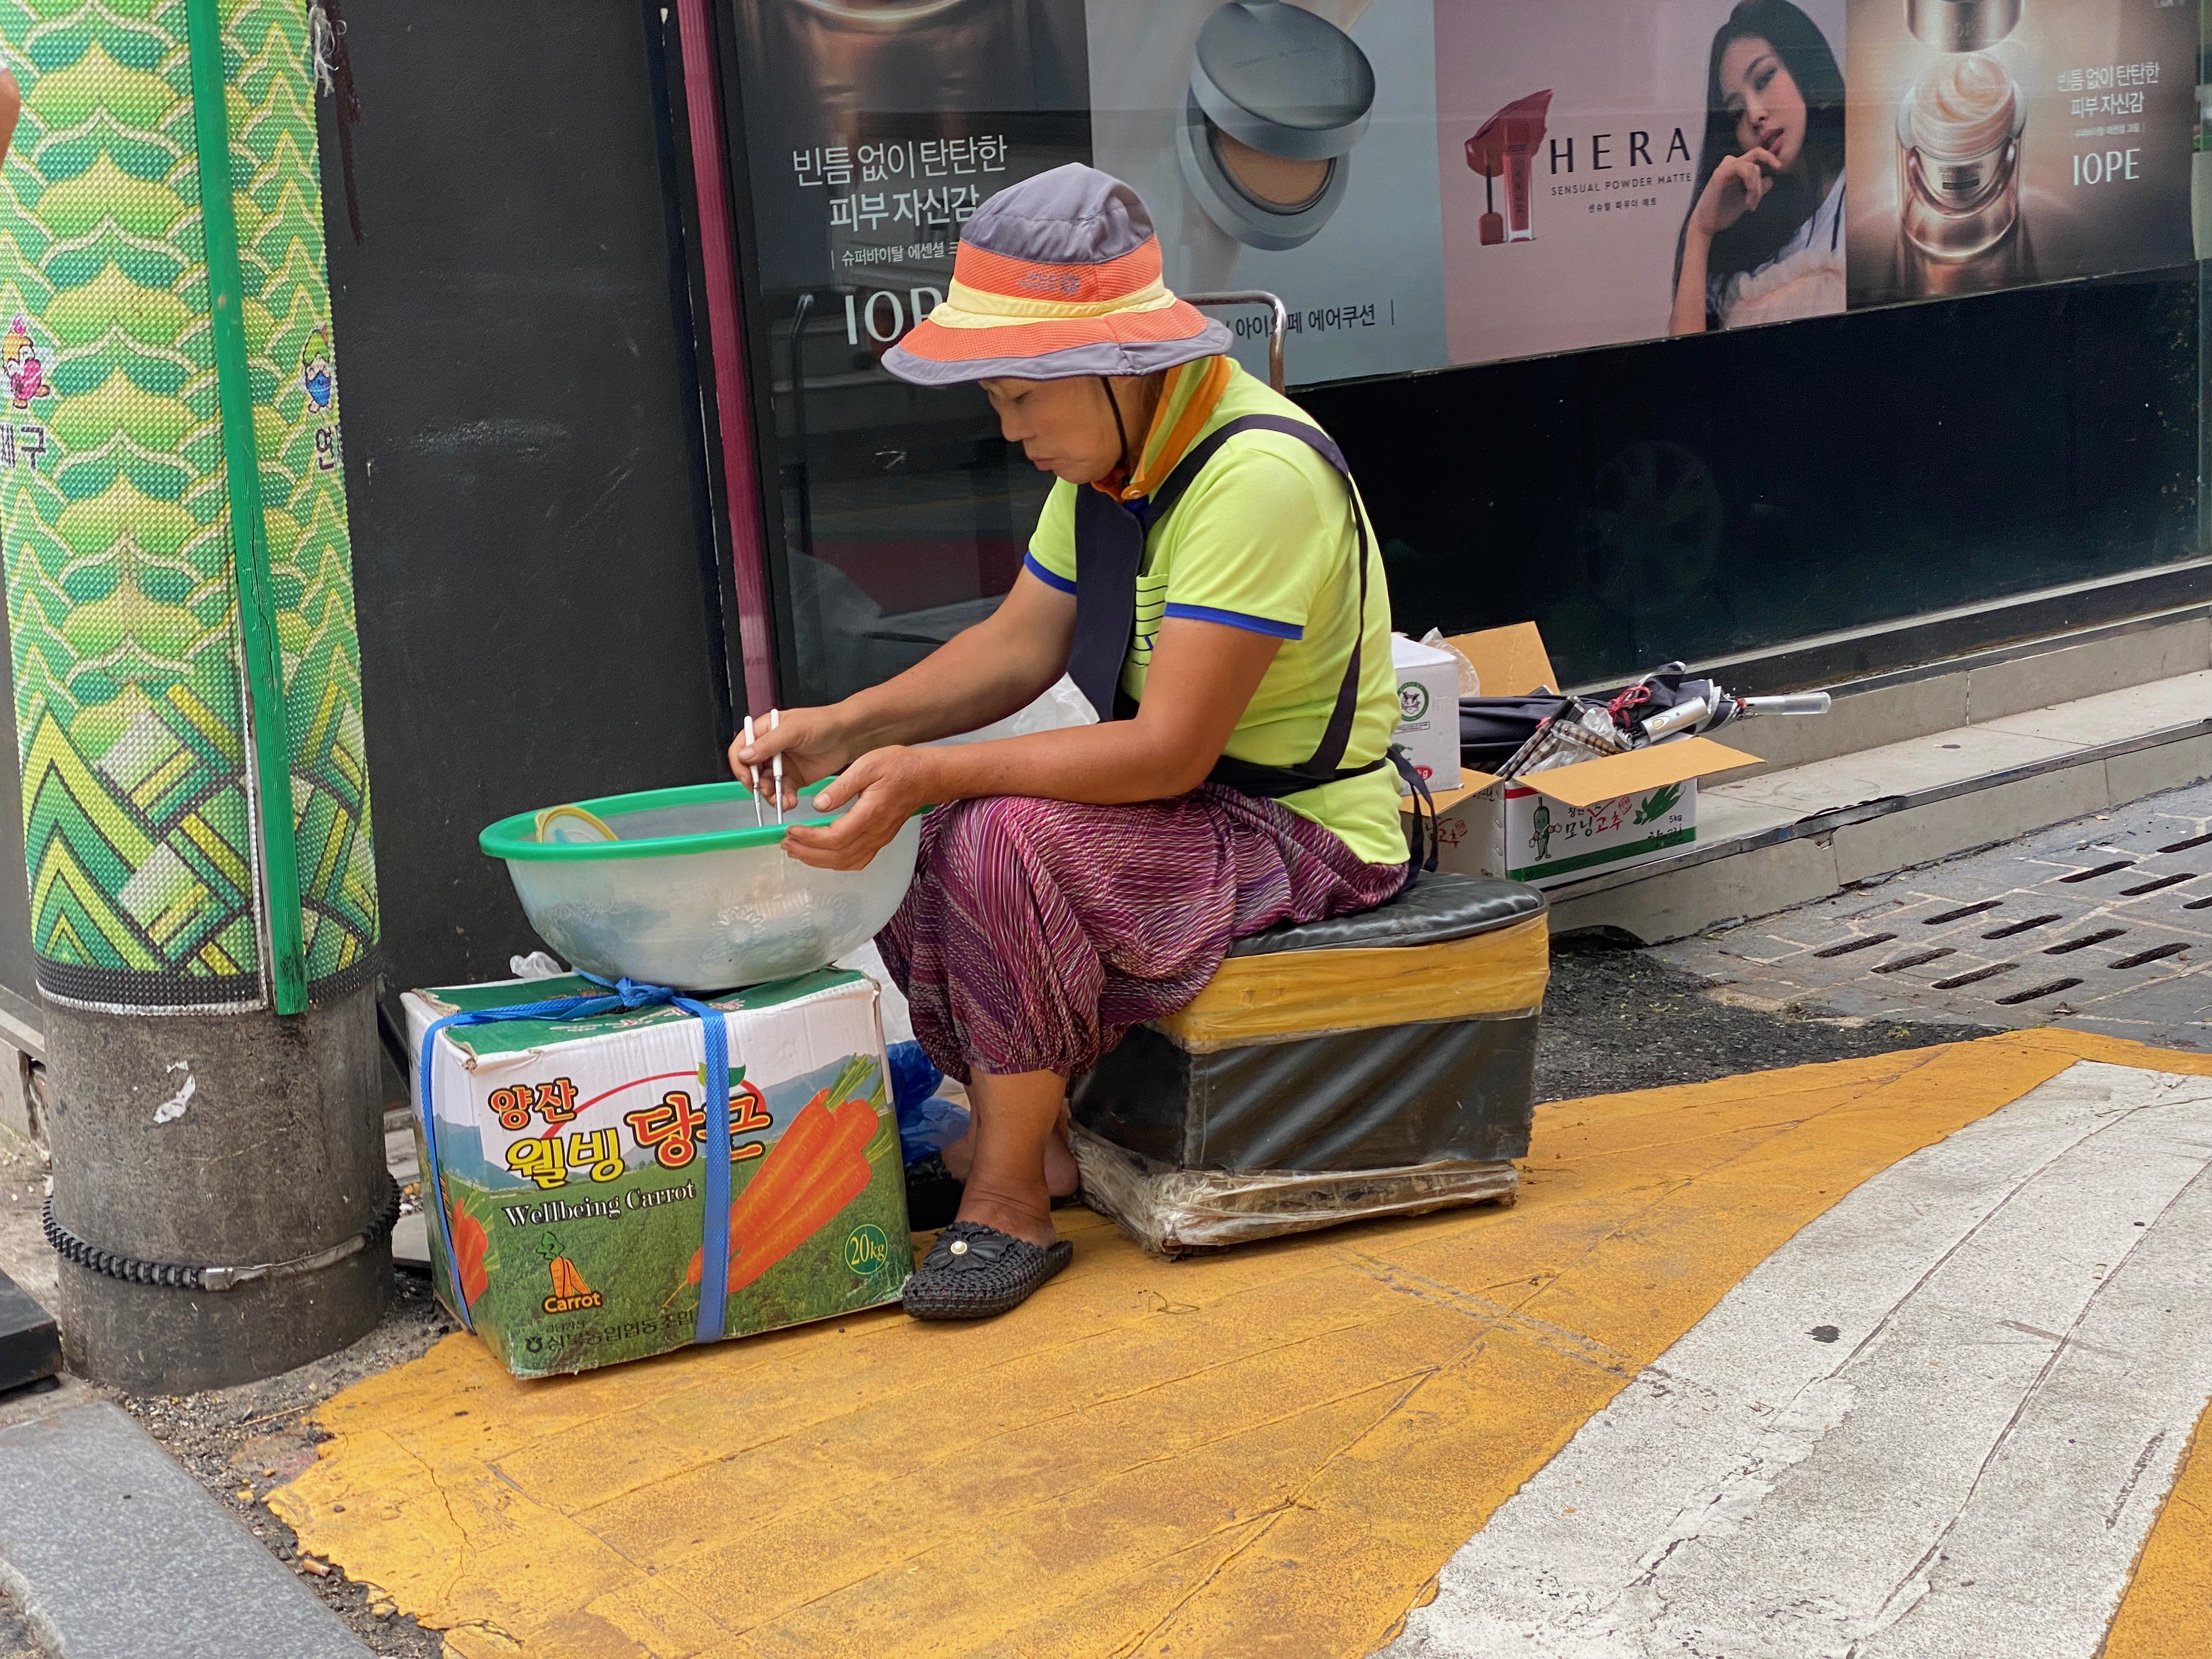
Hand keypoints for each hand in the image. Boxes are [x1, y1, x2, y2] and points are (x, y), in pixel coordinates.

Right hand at [729, 706, 853, 810]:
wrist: (849, 735)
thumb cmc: (823, 723)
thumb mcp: (794, 730)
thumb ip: (768, 744)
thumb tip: (744, 756)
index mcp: (764, 731)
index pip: (740, 749)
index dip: (741, 765)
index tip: (749, 779)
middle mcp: (769, 749)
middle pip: (752, 771)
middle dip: (757, 785)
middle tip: (767, 791)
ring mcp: (781, 766)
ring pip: (767, 785)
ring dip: (771, 795)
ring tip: (782, 801)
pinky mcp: (794, 779)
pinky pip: (782, 792)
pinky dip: (784, 799)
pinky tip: (790, 802)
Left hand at [781, 746, 937, 870]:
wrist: (927, 776)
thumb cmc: (900, 766)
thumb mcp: (868, 765)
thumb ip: (842, 786)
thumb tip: (818, 805)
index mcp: (871, 814)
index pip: (835, 837)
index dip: (810, 839)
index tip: (791, 831)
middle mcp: (875, 832)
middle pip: (837, 856)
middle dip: (807, 853)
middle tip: (786, 844)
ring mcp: (879, 839)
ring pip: (845, 862)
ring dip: (818, 860)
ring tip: (797, 851)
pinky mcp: (881, 839)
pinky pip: (856, 860)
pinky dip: (836, 863)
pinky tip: (822, 855)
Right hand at [1688, 148, 1778, 238]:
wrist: (1706, 225)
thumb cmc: (1722, 213)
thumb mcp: (1745, 200)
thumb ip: (1757, 189)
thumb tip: (1770, 179)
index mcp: (1735, 168)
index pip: (1755, 155)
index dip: (1769, 157)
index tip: (1779, 167)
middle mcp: (1729, 164)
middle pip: (1756, 154)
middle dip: (1767, 165)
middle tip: (1771, 180)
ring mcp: (1724, 168)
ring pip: (1752, 166)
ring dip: (1756, 186)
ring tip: (1751, 203)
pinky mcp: (1720, 174)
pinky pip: (1743, 170)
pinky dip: (1750, 184)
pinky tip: (1747, 199)